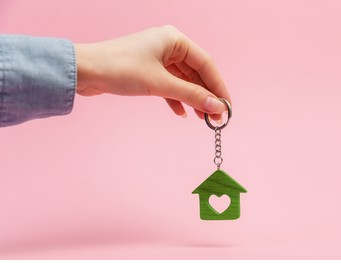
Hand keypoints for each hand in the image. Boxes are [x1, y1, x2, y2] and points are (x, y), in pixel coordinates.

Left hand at [75, 25, 230, 119]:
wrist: (84, 71)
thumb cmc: (120, 69)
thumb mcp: (161, 84)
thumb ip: (191, 95)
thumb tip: (217, 107)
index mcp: (174, 40)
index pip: (206, 64)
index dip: (218, 86)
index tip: (227, 107)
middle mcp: (168, 46)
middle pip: (196, 73)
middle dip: (206, 95)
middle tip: (216, 117)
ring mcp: (157, 59)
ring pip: (183, 80)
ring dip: (192, 99)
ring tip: (202, 119)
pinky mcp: (147, 71)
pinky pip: (169, 85)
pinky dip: (175, 99)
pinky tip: (181, 113)